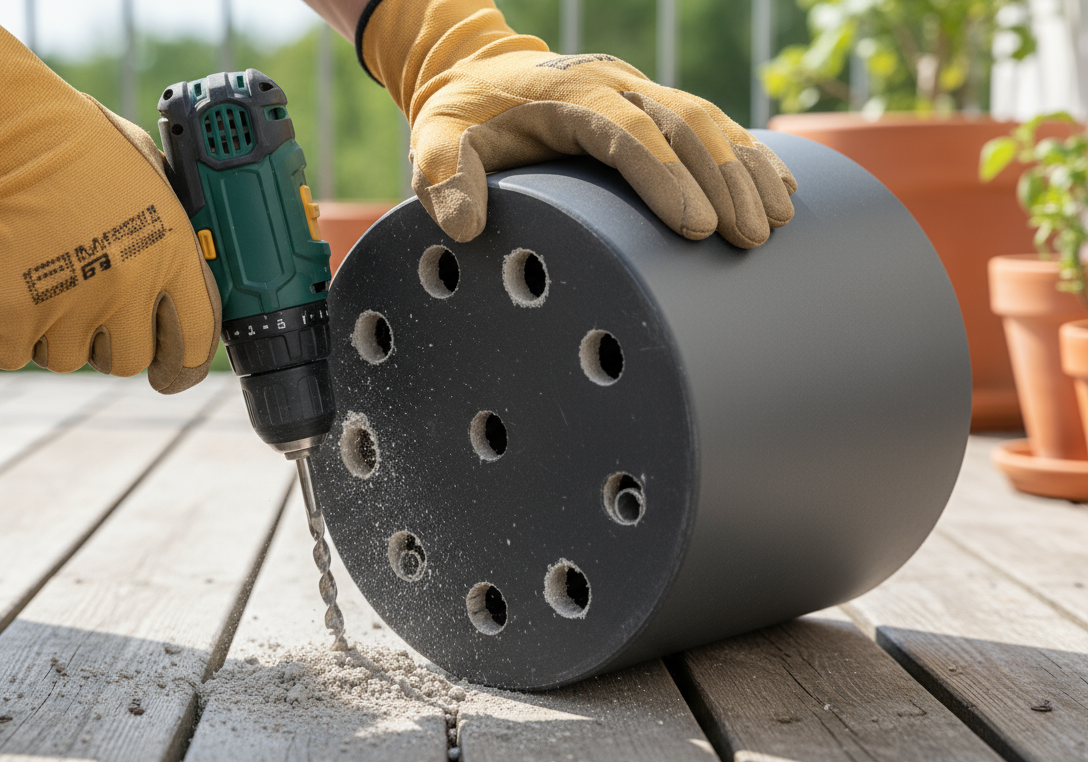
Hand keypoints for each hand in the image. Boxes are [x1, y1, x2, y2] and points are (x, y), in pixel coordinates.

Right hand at [0, 3, 218, 392]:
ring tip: (31, 273)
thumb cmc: (66, 137)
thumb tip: (180, 256)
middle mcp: (125, 289)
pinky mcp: (7, 321)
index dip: (183, 365)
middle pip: (126, 360)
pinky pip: (7, 354)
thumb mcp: (146, 171)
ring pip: (65, 358)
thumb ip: (165, 225)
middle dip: (106, 342)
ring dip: (49, 331)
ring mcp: (66, 309)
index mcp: (170, 254)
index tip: (169, 374)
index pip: (194, 340)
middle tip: (81, 304)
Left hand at [357, 0, 796, 246]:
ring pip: (708, 121)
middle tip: (747, 238)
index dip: (665, 176)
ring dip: (745, 170)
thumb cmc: (459, 118)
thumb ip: (441, 180)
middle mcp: (613, 84)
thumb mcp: (432, 143)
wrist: (475, 72)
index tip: (696, 227)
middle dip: (722, 179)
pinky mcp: (652, 105)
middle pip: (683, 123)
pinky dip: (748, 156)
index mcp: (567, 93)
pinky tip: (779, 191)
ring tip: (774, 224)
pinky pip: (712, 124)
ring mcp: (638, 90)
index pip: (627, 131)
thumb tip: (464, 227)